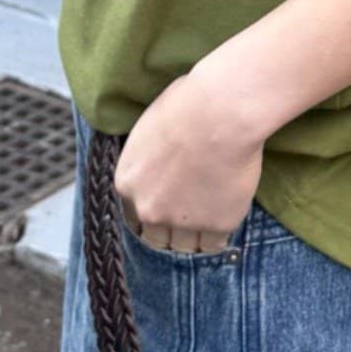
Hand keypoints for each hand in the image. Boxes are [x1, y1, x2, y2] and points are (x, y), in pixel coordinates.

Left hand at [113, 69, 264, 253]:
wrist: (221, 113)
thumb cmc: (186, 104)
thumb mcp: (148, 128)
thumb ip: (146, 159)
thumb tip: (156, 162)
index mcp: (127, 183)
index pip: (132, 214)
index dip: (150, 209)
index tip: (164, 205)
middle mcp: (149, 209)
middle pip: (155, 237)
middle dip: (169, 228)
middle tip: (185, 216)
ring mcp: (183, 221)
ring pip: (184, 246)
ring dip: (193, 236)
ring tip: (206, 221)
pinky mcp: (217, 224)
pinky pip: (214, 244)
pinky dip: (218, 236)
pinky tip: (223, 220)